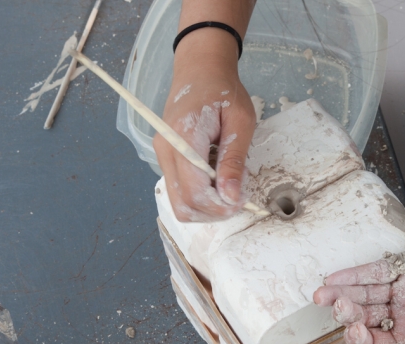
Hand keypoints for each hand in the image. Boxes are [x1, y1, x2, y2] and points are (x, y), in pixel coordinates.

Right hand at [154, 13, 255, 221]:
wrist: (200, 70)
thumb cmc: (223, 91)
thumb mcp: (240, 121)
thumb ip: (233, 160)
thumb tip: (230, 196)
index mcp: (184, 137)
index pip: (195, 190)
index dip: (219, 205)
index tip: (242, 200)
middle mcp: (166, 150)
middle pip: (184, 204)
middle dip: (213, 211)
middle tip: (238, 197)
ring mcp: (162, 156)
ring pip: (179, 203)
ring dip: (206, 207)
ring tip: (228, 188)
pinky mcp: (166, 159)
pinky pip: (179, 191)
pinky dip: (199, 197)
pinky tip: (217, 180)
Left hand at [313, 228, 404, 343]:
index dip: (360, 341)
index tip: (353, 330)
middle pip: (366, 319)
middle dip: (347, 314)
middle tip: (338, 306)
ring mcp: (404, 289)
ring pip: (365, 295)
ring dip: (343, 294)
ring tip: (324, 294)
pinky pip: (373, 271)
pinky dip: (353, 275)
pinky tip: (335, 278)